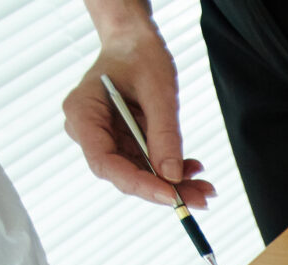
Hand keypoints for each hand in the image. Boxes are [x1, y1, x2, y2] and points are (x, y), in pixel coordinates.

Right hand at [63, 23, 214, 208]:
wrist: (135, 42)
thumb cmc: (139, 55)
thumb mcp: (158, 90)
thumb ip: (164, 133)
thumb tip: (172, 175)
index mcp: (82, 113)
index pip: (105, 162)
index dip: (138, 184)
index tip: (171, 195)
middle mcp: (88, 131)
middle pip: (123, 173)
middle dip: (163, 189)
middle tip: (199, 199)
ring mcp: (106, 139)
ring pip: (138, 174)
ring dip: (173, 185)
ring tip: (205, 189)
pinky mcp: (123, 142)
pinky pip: (147, 164)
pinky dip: (172, 170)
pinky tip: (194, 169)